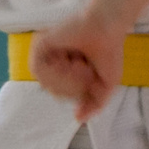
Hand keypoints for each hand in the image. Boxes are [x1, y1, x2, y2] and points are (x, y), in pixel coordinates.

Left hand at [31, 9, 131, 123]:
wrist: (109, 30)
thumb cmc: (109, 52)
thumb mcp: (105, 86)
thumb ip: (94, 105)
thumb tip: (78, 118)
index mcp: (61, 70)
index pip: (60, 94)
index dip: (78, 91)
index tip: (91, 74)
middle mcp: (49, 61)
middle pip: (53, 91)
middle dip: (75, 85)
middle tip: (87, 67)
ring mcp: (43, 52)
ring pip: (46, 83)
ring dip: (69, 79)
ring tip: (81, 64)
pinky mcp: (39, 44)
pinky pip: (41, 71)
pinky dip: (61, 71)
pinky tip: (73, 62)